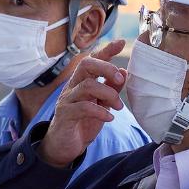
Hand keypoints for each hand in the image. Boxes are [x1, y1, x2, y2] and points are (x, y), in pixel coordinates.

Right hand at [38, 40, 128, 168]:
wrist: (64, 146)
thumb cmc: (82, 123)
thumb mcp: (101, 105)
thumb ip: (111, 89)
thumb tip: (124, 73)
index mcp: (81, 81)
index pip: (93, 60)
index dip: (106, 50)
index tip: (121, 42)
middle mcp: (72, 86)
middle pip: (86, 65)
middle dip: (106, 68)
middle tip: (120, 80)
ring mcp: (67, 100)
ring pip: (87, 86)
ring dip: (108, 94)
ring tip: (119, 107)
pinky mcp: (65, 115)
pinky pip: (83, 107)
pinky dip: (100, 111)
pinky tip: (109, 117)